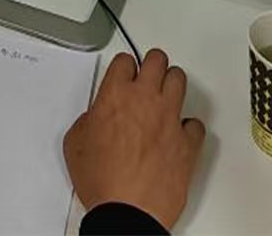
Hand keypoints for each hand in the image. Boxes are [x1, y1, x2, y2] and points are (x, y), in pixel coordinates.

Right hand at [64, 48, 205, 228]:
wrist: (127, 210)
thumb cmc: (102, 180)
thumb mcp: (76, 142)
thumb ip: (90, 120)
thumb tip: (97, 120)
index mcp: (115, 96)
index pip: (125, 61)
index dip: (124, 66)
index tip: (124, 71)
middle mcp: (146, 101)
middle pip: (157, 61)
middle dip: (152, 63)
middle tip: (149, 70)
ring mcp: (170, 119)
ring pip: (180, 80)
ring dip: (171, 83)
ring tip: (166, 92)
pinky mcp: (188, 142)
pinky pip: (195, 123)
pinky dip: (188, 124)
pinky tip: (179, 131)